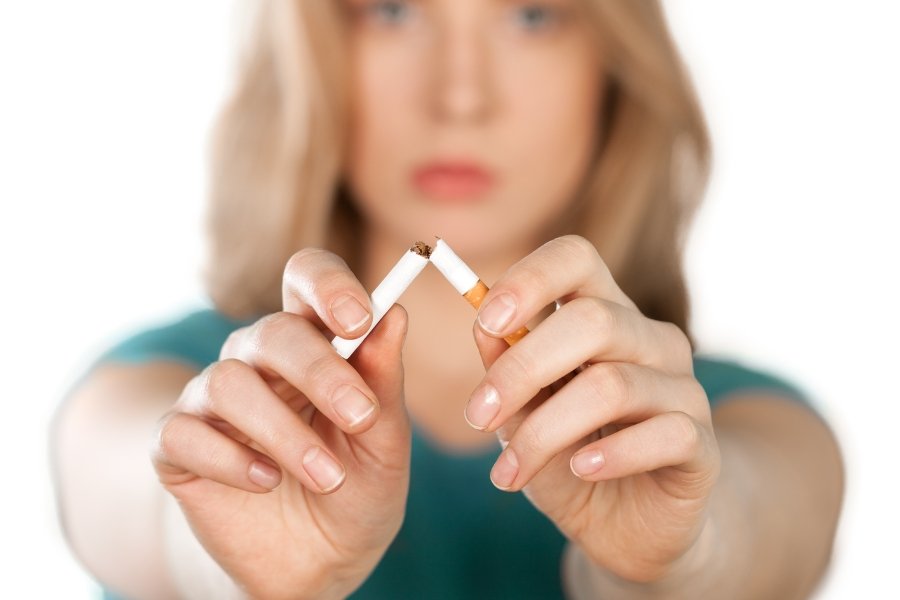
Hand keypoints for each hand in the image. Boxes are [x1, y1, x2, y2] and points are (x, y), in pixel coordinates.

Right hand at [151, 249, 411, 599]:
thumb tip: (394, 313)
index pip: (306, 280)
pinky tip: (265, 482)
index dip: (328, 285)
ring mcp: (213, 400)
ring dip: (284, 432)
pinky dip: (229, 459)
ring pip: (230, 383)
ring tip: (327, 477)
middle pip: (271, 331)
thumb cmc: (357, 490)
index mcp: (314, 344)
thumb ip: (384, 381)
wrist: (317, 563)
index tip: (360, 318)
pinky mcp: (178, 446)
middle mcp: (259, 360)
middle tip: (360, 415)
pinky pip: (184, 433)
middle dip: (319, 371)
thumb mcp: (385, 442)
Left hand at [467, 235, 720, 582]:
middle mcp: (650, 340)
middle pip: (592, 321)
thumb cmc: (569, 458)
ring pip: (612, 386)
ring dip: (545, 431)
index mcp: (603, 316)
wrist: (626, 527)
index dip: (530, 279)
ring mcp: (683, 388)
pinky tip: (580, 470)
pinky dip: (612, 454)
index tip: (487, 322)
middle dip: (522, 369)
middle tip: (478, 416)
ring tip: (510, 470)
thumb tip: (484, 327)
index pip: (575, 259)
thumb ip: (507, 370)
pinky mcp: (702, 443)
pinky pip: (663, 433)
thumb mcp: (524, 416)